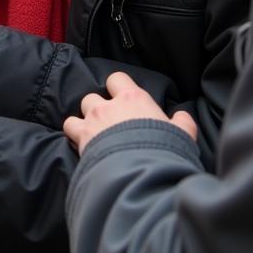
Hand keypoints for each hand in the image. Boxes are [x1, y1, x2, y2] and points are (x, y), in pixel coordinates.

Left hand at [62, 71, 198, 155]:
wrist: (142, 173)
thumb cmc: (164, 152)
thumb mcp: (182, 136)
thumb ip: (182, 123)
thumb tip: (182, 117)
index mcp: (134, 98)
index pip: (116, 78)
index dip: (117, 88)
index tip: (122, 100)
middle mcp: (110, 105)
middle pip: (94, 96)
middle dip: (99, 107)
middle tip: (110, 123)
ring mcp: (94, 119)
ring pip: (81, 108)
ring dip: (86, 119)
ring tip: (95, 133)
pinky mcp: (82, 137)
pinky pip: (69, 126)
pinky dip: (74, 132)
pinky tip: (82, 142)